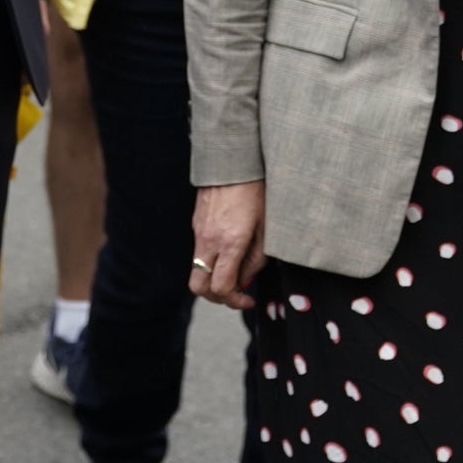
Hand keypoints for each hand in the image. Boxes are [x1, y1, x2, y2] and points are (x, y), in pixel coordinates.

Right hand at [190, 181, 266, 308]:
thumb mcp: (266, 228)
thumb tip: (245, 280)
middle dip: (216, 298)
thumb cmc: (255, 191)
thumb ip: (256, 259)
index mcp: (230, 243)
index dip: (235, 301)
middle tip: (236, 294)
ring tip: (233, 273)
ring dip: (212, 280)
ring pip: (196, 271)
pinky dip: (210, 262)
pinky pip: (198, 253)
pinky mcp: (196, 225)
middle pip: (199, 287)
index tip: (249, 298)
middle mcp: (209, 241)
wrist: (232, 161)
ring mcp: (199, 233)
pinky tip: (228, 252)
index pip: (221, 287)